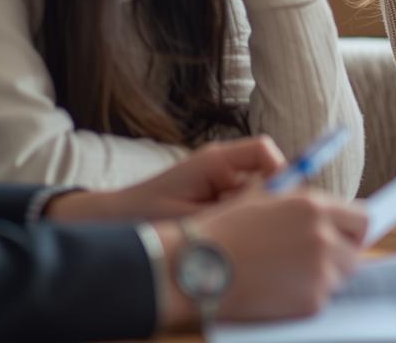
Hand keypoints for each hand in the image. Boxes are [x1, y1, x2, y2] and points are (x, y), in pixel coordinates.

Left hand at [46, 136, 284, 221]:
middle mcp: (223, 167)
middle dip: (270, 203)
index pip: (263, 151)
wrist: (114, 222)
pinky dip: (244, 226)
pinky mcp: (219, 201)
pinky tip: (227, 243)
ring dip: (255, 218)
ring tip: (233, 239)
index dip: (280, 171)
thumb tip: (269, 212)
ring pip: (259, 197)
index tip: (281, 203)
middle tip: (261, 230)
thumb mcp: (191, 218)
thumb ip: (232, 213)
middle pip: (268, 175)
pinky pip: (245, 210)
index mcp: (216, 160)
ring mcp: (222, 184)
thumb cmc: (144, 215)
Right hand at [159, 191, 368, 326]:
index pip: (361, 219)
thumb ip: (302, 204)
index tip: (343, 236)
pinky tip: (280, 289)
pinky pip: (323, 298)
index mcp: (314, 207)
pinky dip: (308, 296)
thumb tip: (330, 212)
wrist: (199, 267)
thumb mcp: (265, 199)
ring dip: (325, 276)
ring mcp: (320, 272)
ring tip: (288, 274)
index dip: (351, 229)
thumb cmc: (225, 231)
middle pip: (355, 251)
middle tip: (313, 259)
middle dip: (340, 254)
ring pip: (341, 276)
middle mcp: (323, 237)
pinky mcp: (312, 302)